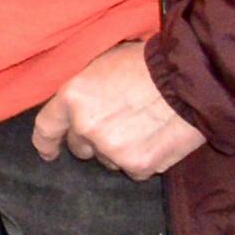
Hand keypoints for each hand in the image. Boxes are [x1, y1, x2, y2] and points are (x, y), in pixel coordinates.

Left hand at [31, 42, 205, 176]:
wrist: (189, 80)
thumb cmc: (147, 64)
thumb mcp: (101, 64)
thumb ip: (83, 90)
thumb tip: (76, 106)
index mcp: (72, 97)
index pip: (46, 128)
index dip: (46, 143)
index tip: (49, 152)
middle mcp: (85, 127)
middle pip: (79, 146)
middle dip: (91, 140)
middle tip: (116, 125)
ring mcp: (111, 149)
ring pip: (107, 159)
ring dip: (118, 149)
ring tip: (142, 127)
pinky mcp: (137, 166)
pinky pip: (133, 170)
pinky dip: (142, 159)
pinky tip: (156, 139)